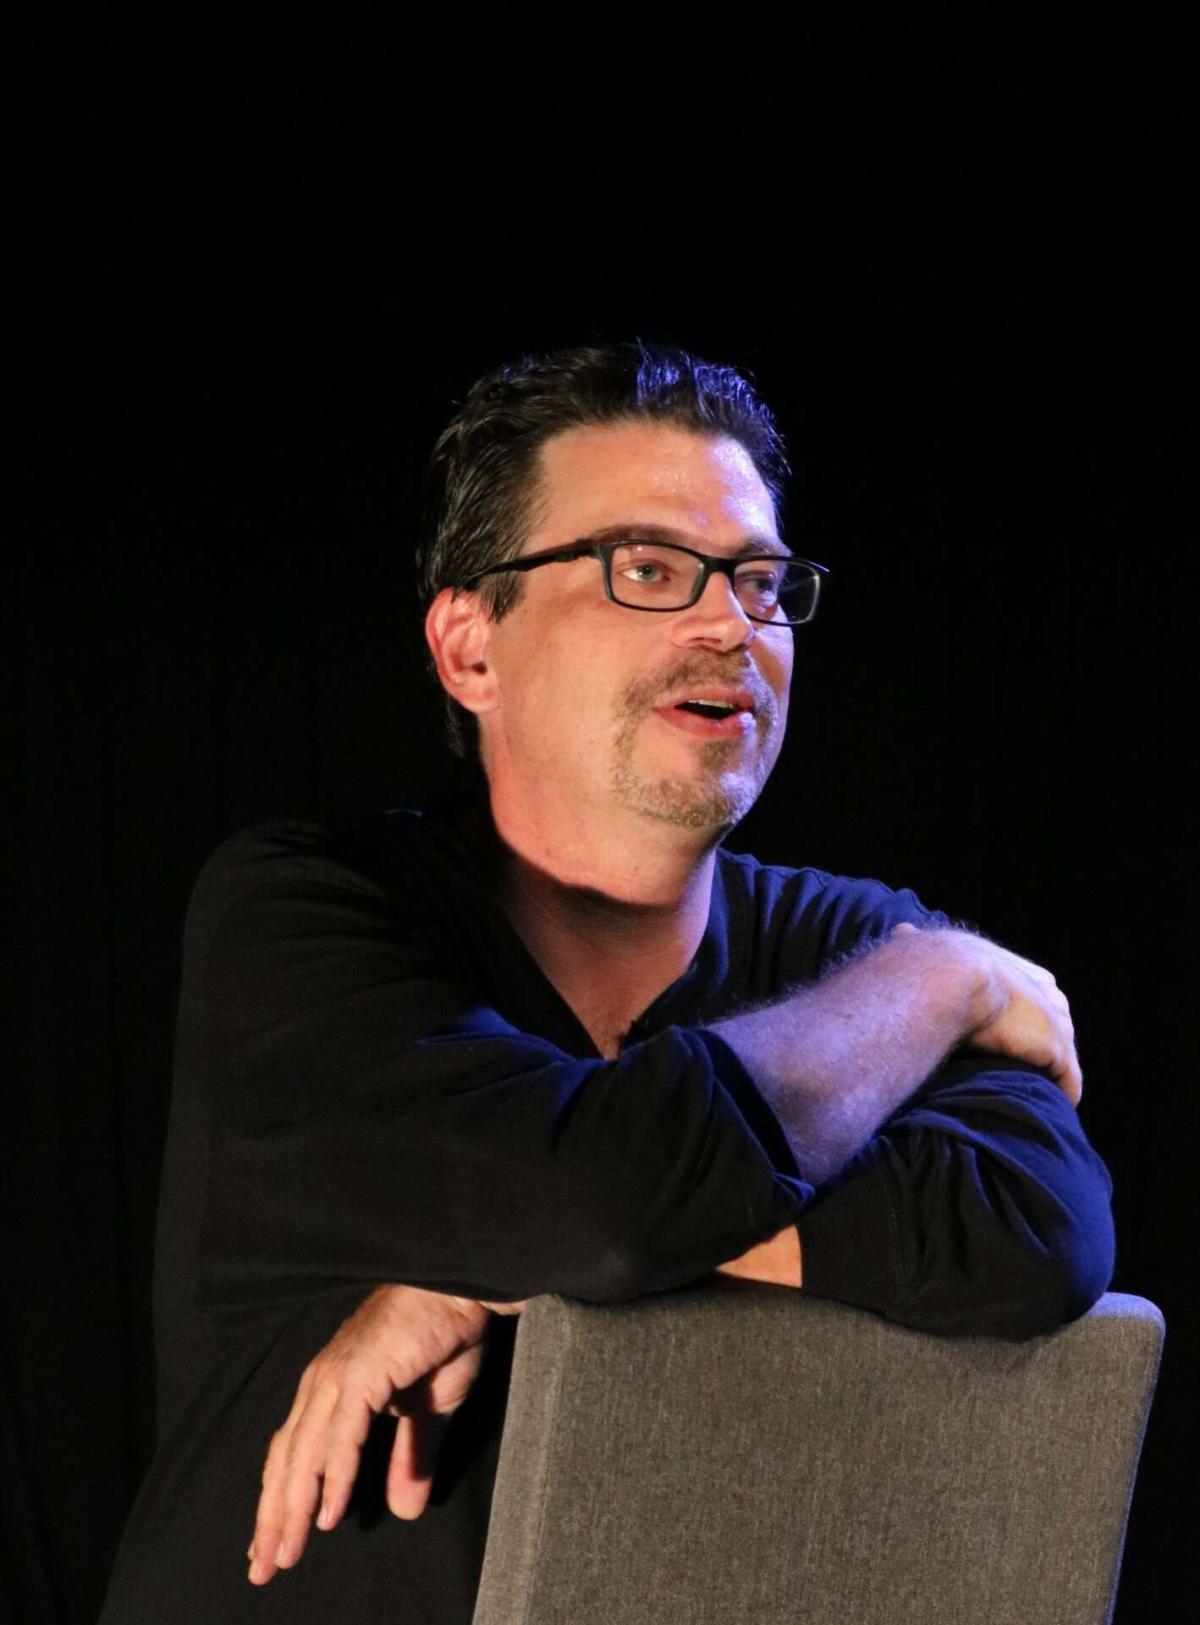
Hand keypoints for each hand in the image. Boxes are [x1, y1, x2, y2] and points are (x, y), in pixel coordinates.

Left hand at [248, 1284, 524, 1585]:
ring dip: (294, 1507)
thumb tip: (405, 1511)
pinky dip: (334, 1476)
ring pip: (305, 1453)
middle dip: (273, 1517)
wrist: (462, 1288)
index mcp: (330, 1387)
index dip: (278, 1500)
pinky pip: (343, 1436)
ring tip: (286, 1553)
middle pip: (286, 1459)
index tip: (267, 1546)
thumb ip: (410, 1457)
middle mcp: (323, 1383)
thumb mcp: (427, 1410)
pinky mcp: (363, 1374)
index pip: (291, 1452)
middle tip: (263, 1568)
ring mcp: (339, 1376)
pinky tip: (331, 1514)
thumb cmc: (443, 1337)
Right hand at [892, 923, 1081, 1105]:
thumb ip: (916, 943)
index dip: (1025, 1015)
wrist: (944, 976)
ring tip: (1042, 1095)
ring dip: (1054, 1073)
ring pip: (1062, 1052)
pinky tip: (1057, 1105)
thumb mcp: (923, 947)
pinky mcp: (1054, 1047)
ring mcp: (1052, 1017)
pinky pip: (1068, 1077)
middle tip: (1027, 1072)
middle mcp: (1042, 988)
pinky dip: (1064, 1091)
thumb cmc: (926, 964)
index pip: (1035, 990)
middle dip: (1044, 1046)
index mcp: (1015, 967)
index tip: (1012, 1036)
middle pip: (1055, 1023)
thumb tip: (900, 931)